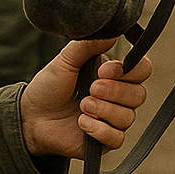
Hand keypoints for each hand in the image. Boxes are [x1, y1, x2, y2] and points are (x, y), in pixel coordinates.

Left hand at [20, 39, 151, 157]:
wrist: (31, 116)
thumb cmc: (50, 86)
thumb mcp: (66, 60)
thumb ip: (88, 45)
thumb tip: (113, 32)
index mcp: (114, 74)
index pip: (142, 70)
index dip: (129, 70)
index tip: (103, 70)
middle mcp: (119, 97)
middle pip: (139, 95)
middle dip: (114, 91)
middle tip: (91, 88)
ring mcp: (114, 120)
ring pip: (128, 117)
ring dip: (103, 110)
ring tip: (82, 106)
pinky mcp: (106, 142)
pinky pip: (116, 138)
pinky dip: (98, 129)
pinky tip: (81, 123)